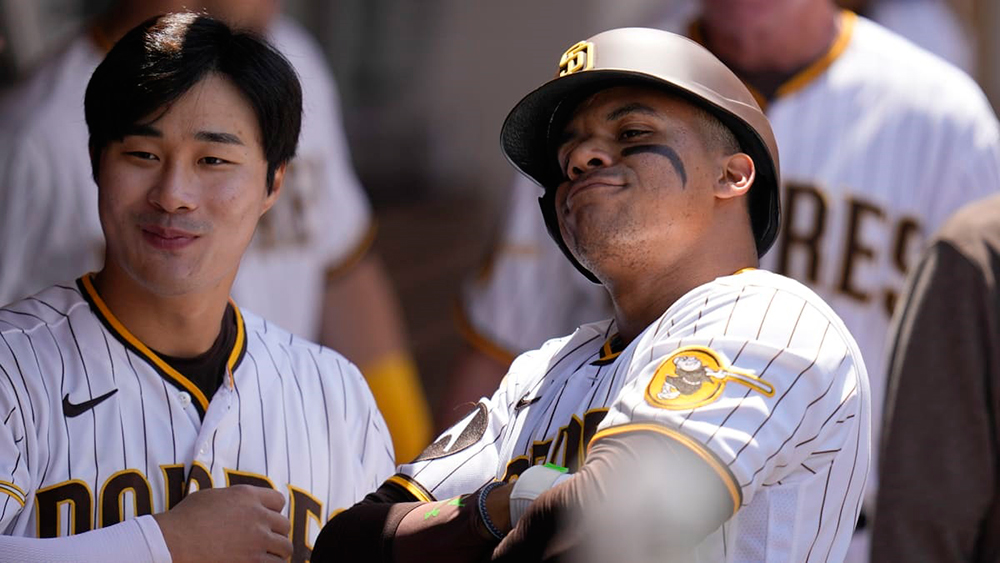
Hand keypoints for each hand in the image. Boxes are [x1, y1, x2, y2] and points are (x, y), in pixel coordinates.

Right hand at [154, 485, 291, 561]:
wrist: (173, 541)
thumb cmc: (185, 519)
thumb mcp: (212, 496)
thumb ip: (233, 498)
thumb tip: (239, 503)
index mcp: (247, 495)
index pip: (278, 500)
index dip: (273, 510)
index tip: (266, 519)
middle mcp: (257, 515)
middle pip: (283, 524)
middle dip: (276, 532)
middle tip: (266, 540)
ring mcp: (257, 538)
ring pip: (284, 545)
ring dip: (277, 550)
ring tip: (267, 554)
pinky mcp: (253, 559)